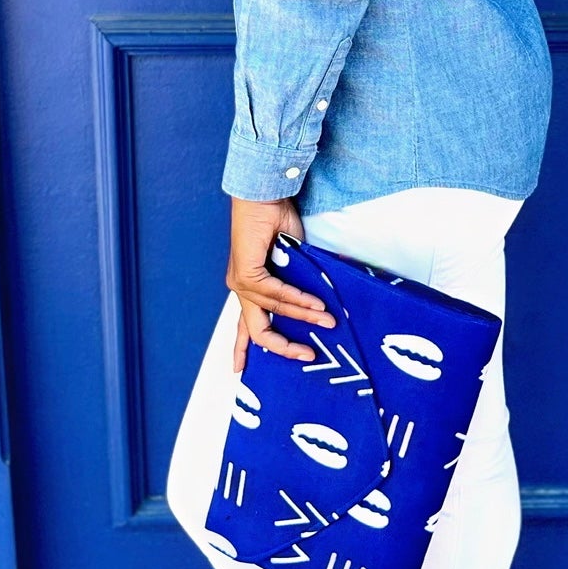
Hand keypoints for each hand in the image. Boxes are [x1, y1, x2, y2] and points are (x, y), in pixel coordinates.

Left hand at [227, 195, 335, 373]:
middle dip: (282, 347)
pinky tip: (314, 303)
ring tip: (328, 320)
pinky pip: (275, 293)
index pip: (245, 325)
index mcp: (248, 287)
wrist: (264, 198)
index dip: (241, 349)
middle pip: (256, 331)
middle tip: (306, 355)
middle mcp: (241, 289)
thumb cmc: (276, 223)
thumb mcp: (291, 261)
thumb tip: (325, 299)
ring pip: (274, 310)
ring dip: (304, 315)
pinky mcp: (246, 273)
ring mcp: (241, 282)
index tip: (239, 370)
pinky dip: (297, 299)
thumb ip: (300, 283)